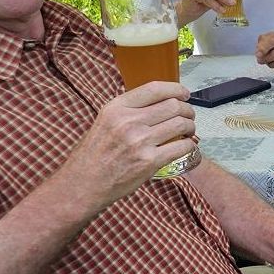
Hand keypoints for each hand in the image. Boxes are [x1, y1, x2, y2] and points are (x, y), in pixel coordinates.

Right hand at [65, 82, 196, 201]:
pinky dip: (189, 146)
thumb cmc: (94, 155)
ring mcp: (140, 141)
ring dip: (190, 127)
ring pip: (181, 124)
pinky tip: (185, 147)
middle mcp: (129, 121)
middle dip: (187, 110)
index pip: (155, 89)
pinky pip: (182, 147)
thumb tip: (160, 102)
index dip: (176, 89)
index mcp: (117, 108)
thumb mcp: (105, 122)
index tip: (184, 94)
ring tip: (188, 132)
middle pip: (173, 106)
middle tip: (189, 117)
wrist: (82, 185)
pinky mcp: (149, 161)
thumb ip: (129, 111)